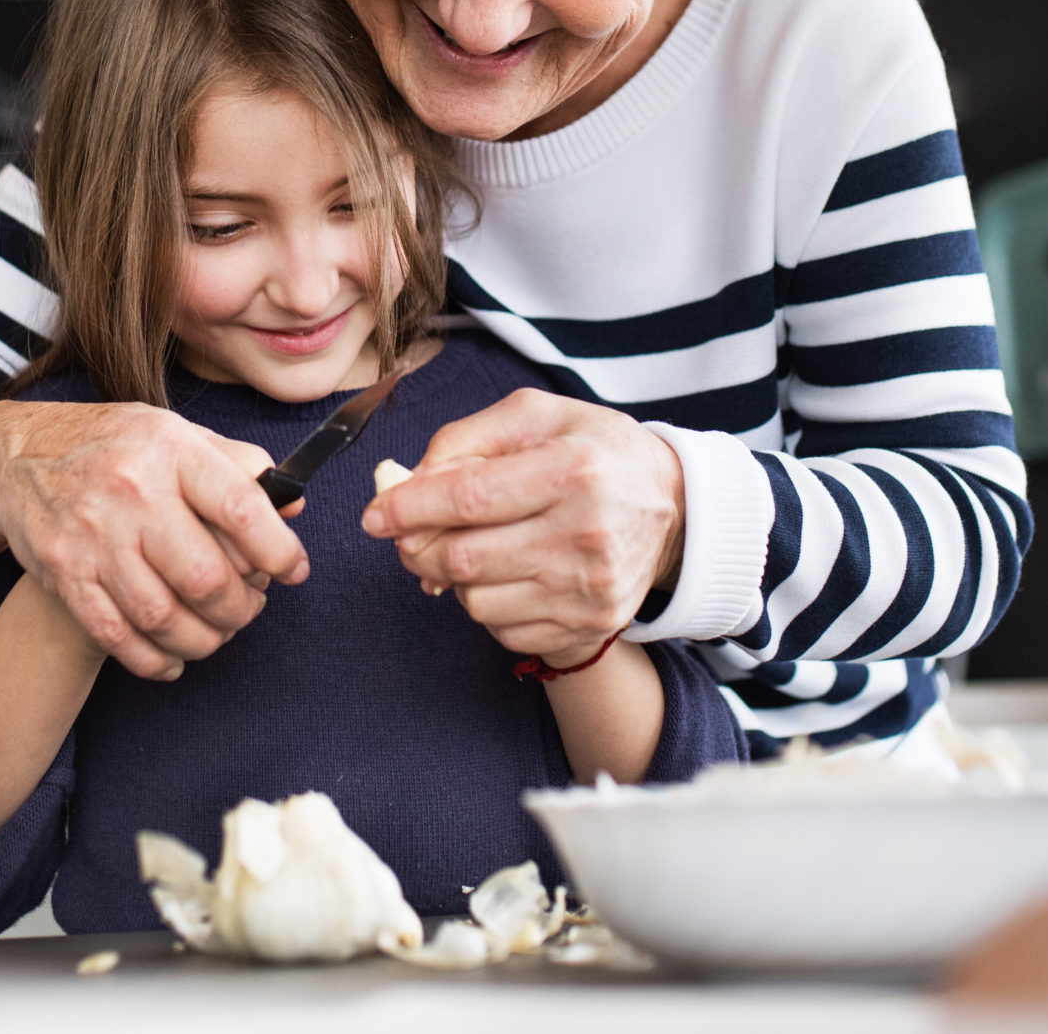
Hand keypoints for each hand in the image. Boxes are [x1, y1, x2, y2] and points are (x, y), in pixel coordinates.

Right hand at [0, 398, 307, 679]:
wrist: (15, 454)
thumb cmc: (112, 444)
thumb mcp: (176, 433)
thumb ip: (238, 466)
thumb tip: (292, 505)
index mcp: (169, 449)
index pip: (240, 507)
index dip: (279, 550)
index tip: (294, 570)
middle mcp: (130, 492)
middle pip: (204, 577)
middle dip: (241, 608)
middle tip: (250, 607)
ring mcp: (93, 537)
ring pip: (163, 617)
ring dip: (203, 639)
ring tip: (217, 631)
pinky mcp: (65, 575)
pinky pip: (117, 637)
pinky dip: (153, 660)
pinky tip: (172, 658)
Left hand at [360, 389, 683, 661]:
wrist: (672, 505)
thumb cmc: (594, 452)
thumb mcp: (536, 417)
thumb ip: (465, 439)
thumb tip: (405, 482)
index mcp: (573, 471)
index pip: (468, 498)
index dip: (408, 508)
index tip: (374, 516)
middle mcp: (585, 535)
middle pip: (463, 559)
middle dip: (416, 549)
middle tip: (409, 535)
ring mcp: (590, 590)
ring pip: (476, 602)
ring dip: (453, 580)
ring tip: (475, 548)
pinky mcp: (590, 627)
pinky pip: (503, 630)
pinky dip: (489, 605)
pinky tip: (508, 575)